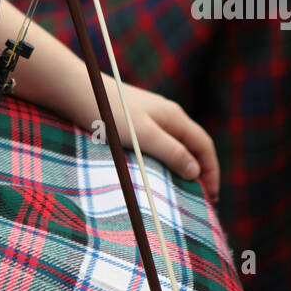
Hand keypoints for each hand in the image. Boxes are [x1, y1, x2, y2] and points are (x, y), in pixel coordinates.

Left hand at [97, 74, 219, 202]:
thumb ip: (171, 151)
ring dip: (182, 167)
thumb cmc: (110, 113)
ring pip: (176, 145)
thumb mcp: (143, 136)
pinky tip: (157, 173)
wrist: (79, 90)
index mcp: (174, 116)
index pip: (204, 145)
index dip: (212, 171)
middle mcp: (166, 115)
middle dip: (200, 171)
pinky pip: (159, 144)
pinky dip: (166, 161)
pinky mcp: (135, 121)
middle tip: (201, 199)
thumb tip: (195, 172)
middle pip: (192, 145)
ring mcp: (151, 117)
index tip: (212, 197)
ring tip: (181, 191)